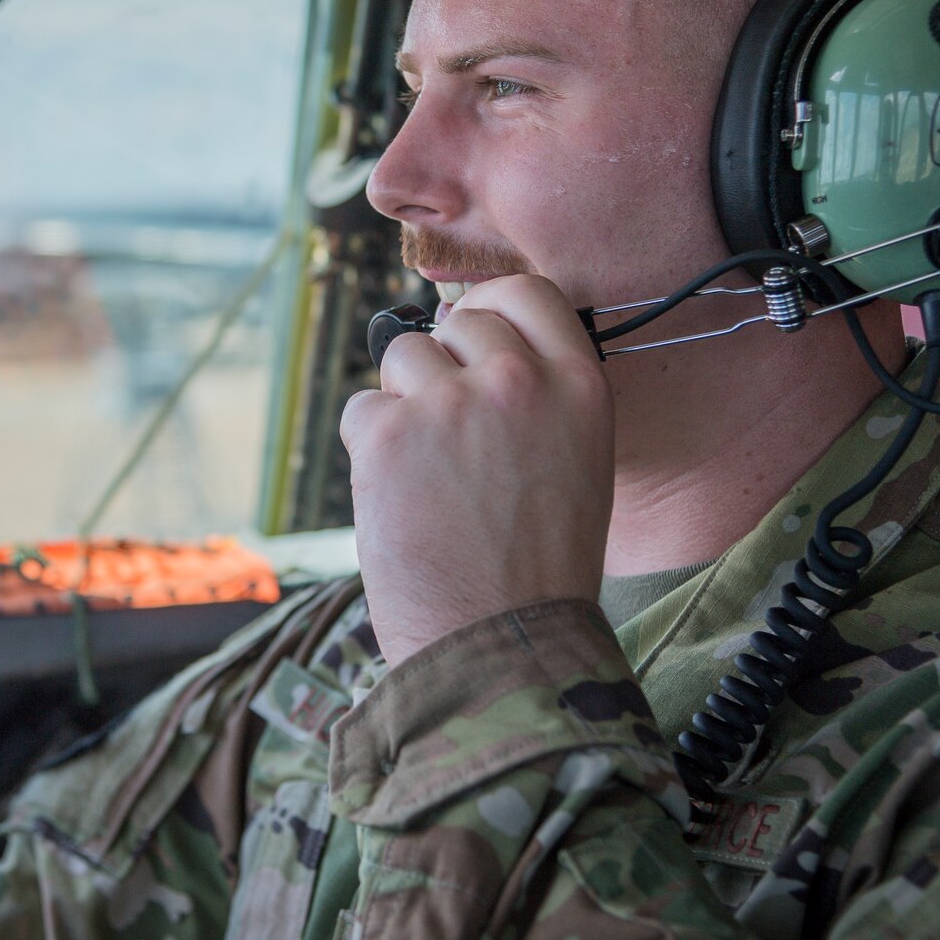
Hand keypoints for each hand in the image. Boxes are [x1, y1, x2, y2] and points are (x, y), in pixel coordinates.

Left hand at [340, 274, 614, 666]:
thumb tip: (474, 345)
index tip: (473, 337)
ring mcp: (451, 403)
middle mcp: (519, 381)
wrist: (501, 647)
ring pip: (401, 359)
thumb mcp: (579, 462)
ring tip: (428, 476)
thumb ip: (541, 396)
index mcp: (579, 385)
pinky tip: (400, 498)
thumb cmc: (539, 569)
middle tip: (448, 437)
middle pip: (457, 323)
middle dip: (442, 366)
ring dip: (401, 405)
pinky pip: (360, 409)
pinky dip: (368, 449)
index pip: (527, 291)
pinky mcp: (390, 433)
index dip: (490, 308)